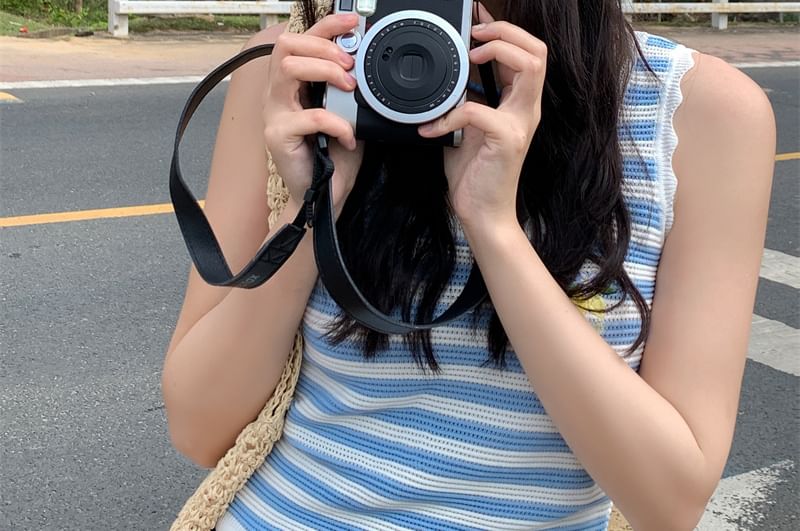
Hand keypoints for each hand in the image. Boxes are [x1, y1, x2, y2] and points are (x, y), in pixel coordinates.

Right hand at [262, 14, 364, 213]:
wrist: (324, 197)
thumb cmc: (332, 157)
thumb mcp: (346, 115)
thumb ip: (349, 91)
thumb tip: (367, 65)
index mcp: (292, 85)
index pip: (300, 42)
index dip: (325, 27)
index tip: (352, 21)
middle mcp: (278, 95)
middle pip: (287, 47)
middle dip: (324, 48)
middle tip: (350, 66)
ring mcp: (274, 114)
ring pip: (290, 70)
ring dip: (326, 73)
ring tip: (349, 90)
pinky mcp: (278, 136)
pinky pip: (310, 116)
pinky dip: (337, 123)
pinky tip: (348, 137)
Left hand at [418, 6, 546, 229]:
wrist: (483, 213)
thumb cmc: (475, 173)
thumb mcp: (468, 128)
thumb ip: (464, 100)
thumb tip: (447, 76)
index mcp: (519, 104)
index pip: (528, 54)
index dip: (505, 31)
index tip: (477, 21)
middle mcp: (527, 110)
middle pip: (538, 51)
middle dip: (505, 32)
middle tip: (473, 36)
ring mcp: (521, 123)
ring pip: (529, 66)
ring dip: (497, 52)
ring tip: (467, 57)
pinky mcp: (508, 140)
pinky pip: (477, 111)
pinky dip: (449, 115)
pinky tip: (430, 127)